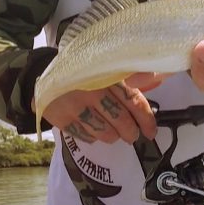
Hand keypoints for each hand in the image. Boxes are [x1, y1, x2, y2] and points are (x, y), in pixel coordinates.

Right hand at [41, 82, 155, 143]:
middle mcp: (92, 90)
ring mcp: (75, 105)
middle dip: (131, 132)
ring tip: (114, 133)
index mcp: (108, 75)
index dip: (146, 120)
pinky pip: (86, 137)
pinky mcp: (61, 118)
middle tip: (132, 135)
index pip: (134, 101)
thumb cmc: (84, 71)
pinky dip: (94, 137)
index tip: (151, 132)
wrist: (45, 73)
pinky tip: (94, 129)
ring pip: (105, 133)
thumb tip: (158, 81)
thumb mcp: (108, 67)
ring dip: (113, 136)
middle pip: (121, 121)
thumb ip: (133, 75)